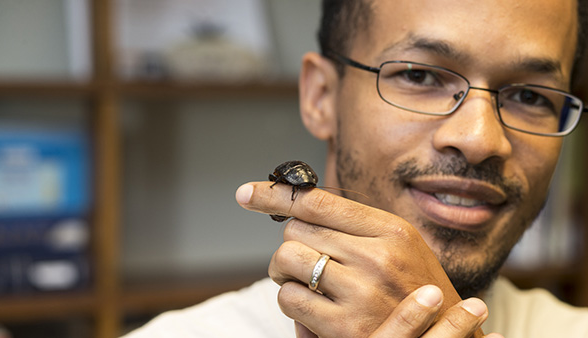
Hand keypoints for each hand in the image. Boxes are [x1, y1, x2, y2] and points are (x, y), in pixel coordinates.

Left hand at [236, 182, 485, 336]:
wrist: (441, 335)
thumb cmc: (415, 288)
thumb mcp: (400, 244)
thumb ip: (357, 225)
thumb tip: (302, 207)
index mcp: (391, 230)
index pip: (318, 201)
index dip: (276, 195)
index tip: (247, 193)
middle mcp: (377, 257)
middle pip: (296, 230)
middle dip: (291, 243)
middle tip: (300, 257)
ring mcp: (362, 292)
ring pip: (287, 259)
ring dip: (284, 270)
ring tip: (301, 279)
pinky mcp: (346, 327)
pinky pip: (290, 297)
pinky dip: (290, 298)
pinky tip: (310, 304)